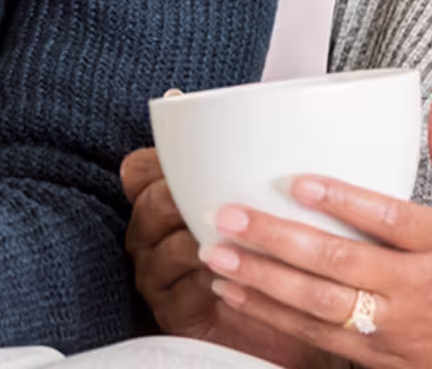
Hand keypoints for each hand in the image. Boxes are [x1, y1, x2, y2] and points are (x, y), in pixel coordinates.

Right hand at [122, 147, 325, 366]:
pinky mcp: (175, 313)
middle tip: (219, 201)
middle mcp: (153, 236)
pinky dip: (204, 284)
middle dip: (180, 199)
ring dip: (195, 243)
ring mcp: (160, 275)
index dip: (155, 163)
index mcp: (165, 201)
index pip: (139, 171)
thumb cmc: (275, 256)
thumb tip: (260, 109)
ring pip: (162, 249)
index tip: (189, 157)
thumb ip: (252, 166)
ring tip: (231, 241)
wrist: (292, 321)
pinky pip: (179, 293)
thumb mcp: (267, 202)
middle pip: (149, 205)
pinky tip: (233, 278)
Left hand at [199, 85, 431, 367]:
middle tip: (229, 217)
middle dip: (277, 240)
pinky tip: (235, 296)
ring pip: (320, 304)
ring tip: (217, 256)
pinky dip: (273, 317)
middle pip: (340, 261)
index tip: (295, 181)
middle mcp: (415, 287)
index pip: (388, 219)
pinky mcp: (378, 356)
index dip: (341, 200)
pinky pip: (318, 337)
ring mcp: (394, 326)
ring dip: (263, 280)